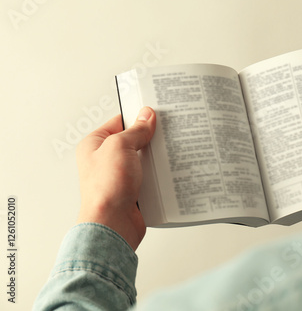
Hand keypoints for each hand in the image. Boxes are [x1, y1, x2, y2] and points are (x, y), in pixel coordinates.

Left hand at [76, 107, 155, 249]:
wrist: (112, 224)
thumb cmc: (105, 189)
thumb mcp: (120, 146)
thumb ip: (135, 130)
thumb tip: (146, 116)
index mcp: (95, 145)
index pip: (119, 122)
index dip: (137, 117)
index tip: (154, 113)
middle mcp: (105, 161)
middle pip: (133, 141)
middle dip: (149, 139)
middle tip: (165, 132)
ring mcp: (119, 177)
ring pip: (143, 160)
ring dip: (155, 159)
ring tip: (168, 152)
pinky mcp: (132, 191)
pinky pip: (149, 178)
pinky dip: (158, 176)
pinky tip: (167, 172)